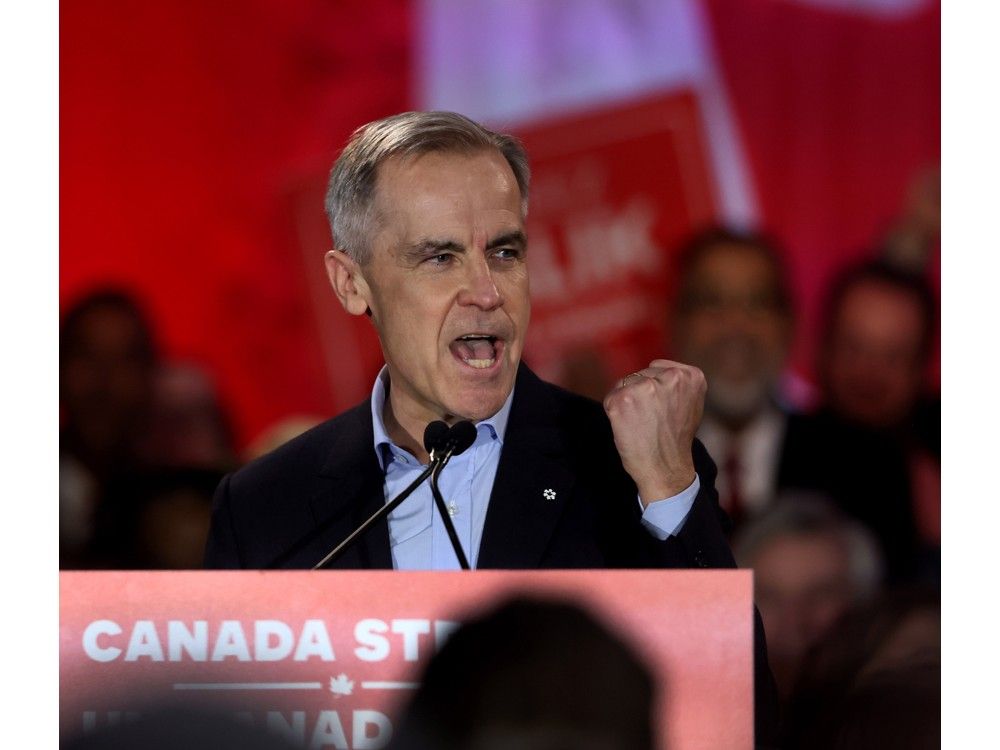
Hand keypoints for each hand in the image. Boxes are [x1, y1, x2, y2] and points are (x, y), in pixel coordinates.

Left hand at [603, 359, 705, 505]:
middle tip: (651, 420)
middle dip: (640, 394)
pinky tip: (629, 427)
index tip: (662, 410)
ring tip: (641, 423)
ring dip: (627, 401)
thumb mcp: (690, 403)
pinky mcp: (623, 399)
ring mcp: (645, 387)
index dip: (655, 390)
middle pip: (640, 375)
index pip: (657, 368)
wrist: (665, 469)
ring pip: (624, 384)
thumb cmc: (675, 439)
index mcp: (690, 376)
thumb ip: (677, 383)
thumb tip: (653, 370)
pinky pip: (611, 398)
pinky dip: (614, 412)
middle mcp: (670, 377)